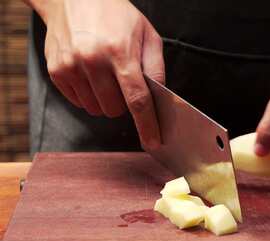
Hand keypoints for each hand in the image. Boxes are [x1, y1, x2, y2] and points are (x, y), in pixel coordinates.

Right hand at [37, 0, 163, 149]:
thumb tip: (160, 98)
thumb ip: (156, 67)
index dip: (148, 125)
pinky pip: (79, 103)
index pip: (137, 100)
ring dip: (106, 101)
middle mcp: (92, 61)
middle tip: (124, 82)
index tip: (154, 142)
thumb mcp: (146, 33)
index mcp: (120, 52)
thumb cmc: (115, 15)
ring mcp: (71, 67)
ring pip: (96, 110)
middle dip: (125, 104)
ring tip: (106, 75)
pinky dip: (89, 96)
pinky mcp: (56, 72)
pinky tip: (90, 74)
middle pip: (115, 109)